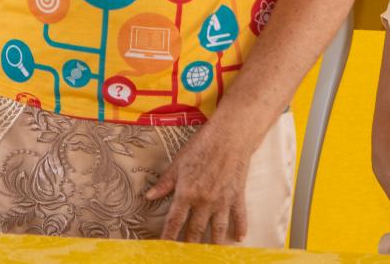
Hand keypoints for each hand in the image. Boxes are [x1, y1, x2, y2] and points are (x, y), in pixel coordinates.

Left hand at [145, 117, 256, 243]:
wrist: (229, 137)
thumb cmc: (201, 146)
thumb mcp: (178, 163)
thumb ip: (165, 182)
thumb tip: (150, 196)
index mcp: (187, 193)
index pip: (174, 221)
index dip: (168, 236)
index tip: (164, 248)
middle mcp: (204, 201)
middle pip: (195, 230)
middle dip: (189, 243)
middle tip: (186, 254)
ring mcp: (222, 201)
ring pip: (217, 229)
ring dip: (213, 242)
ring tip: (210, 252)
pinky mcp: (237, 196)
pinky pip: (239, 216)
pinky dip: (240, 228)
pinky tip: (238, 238)